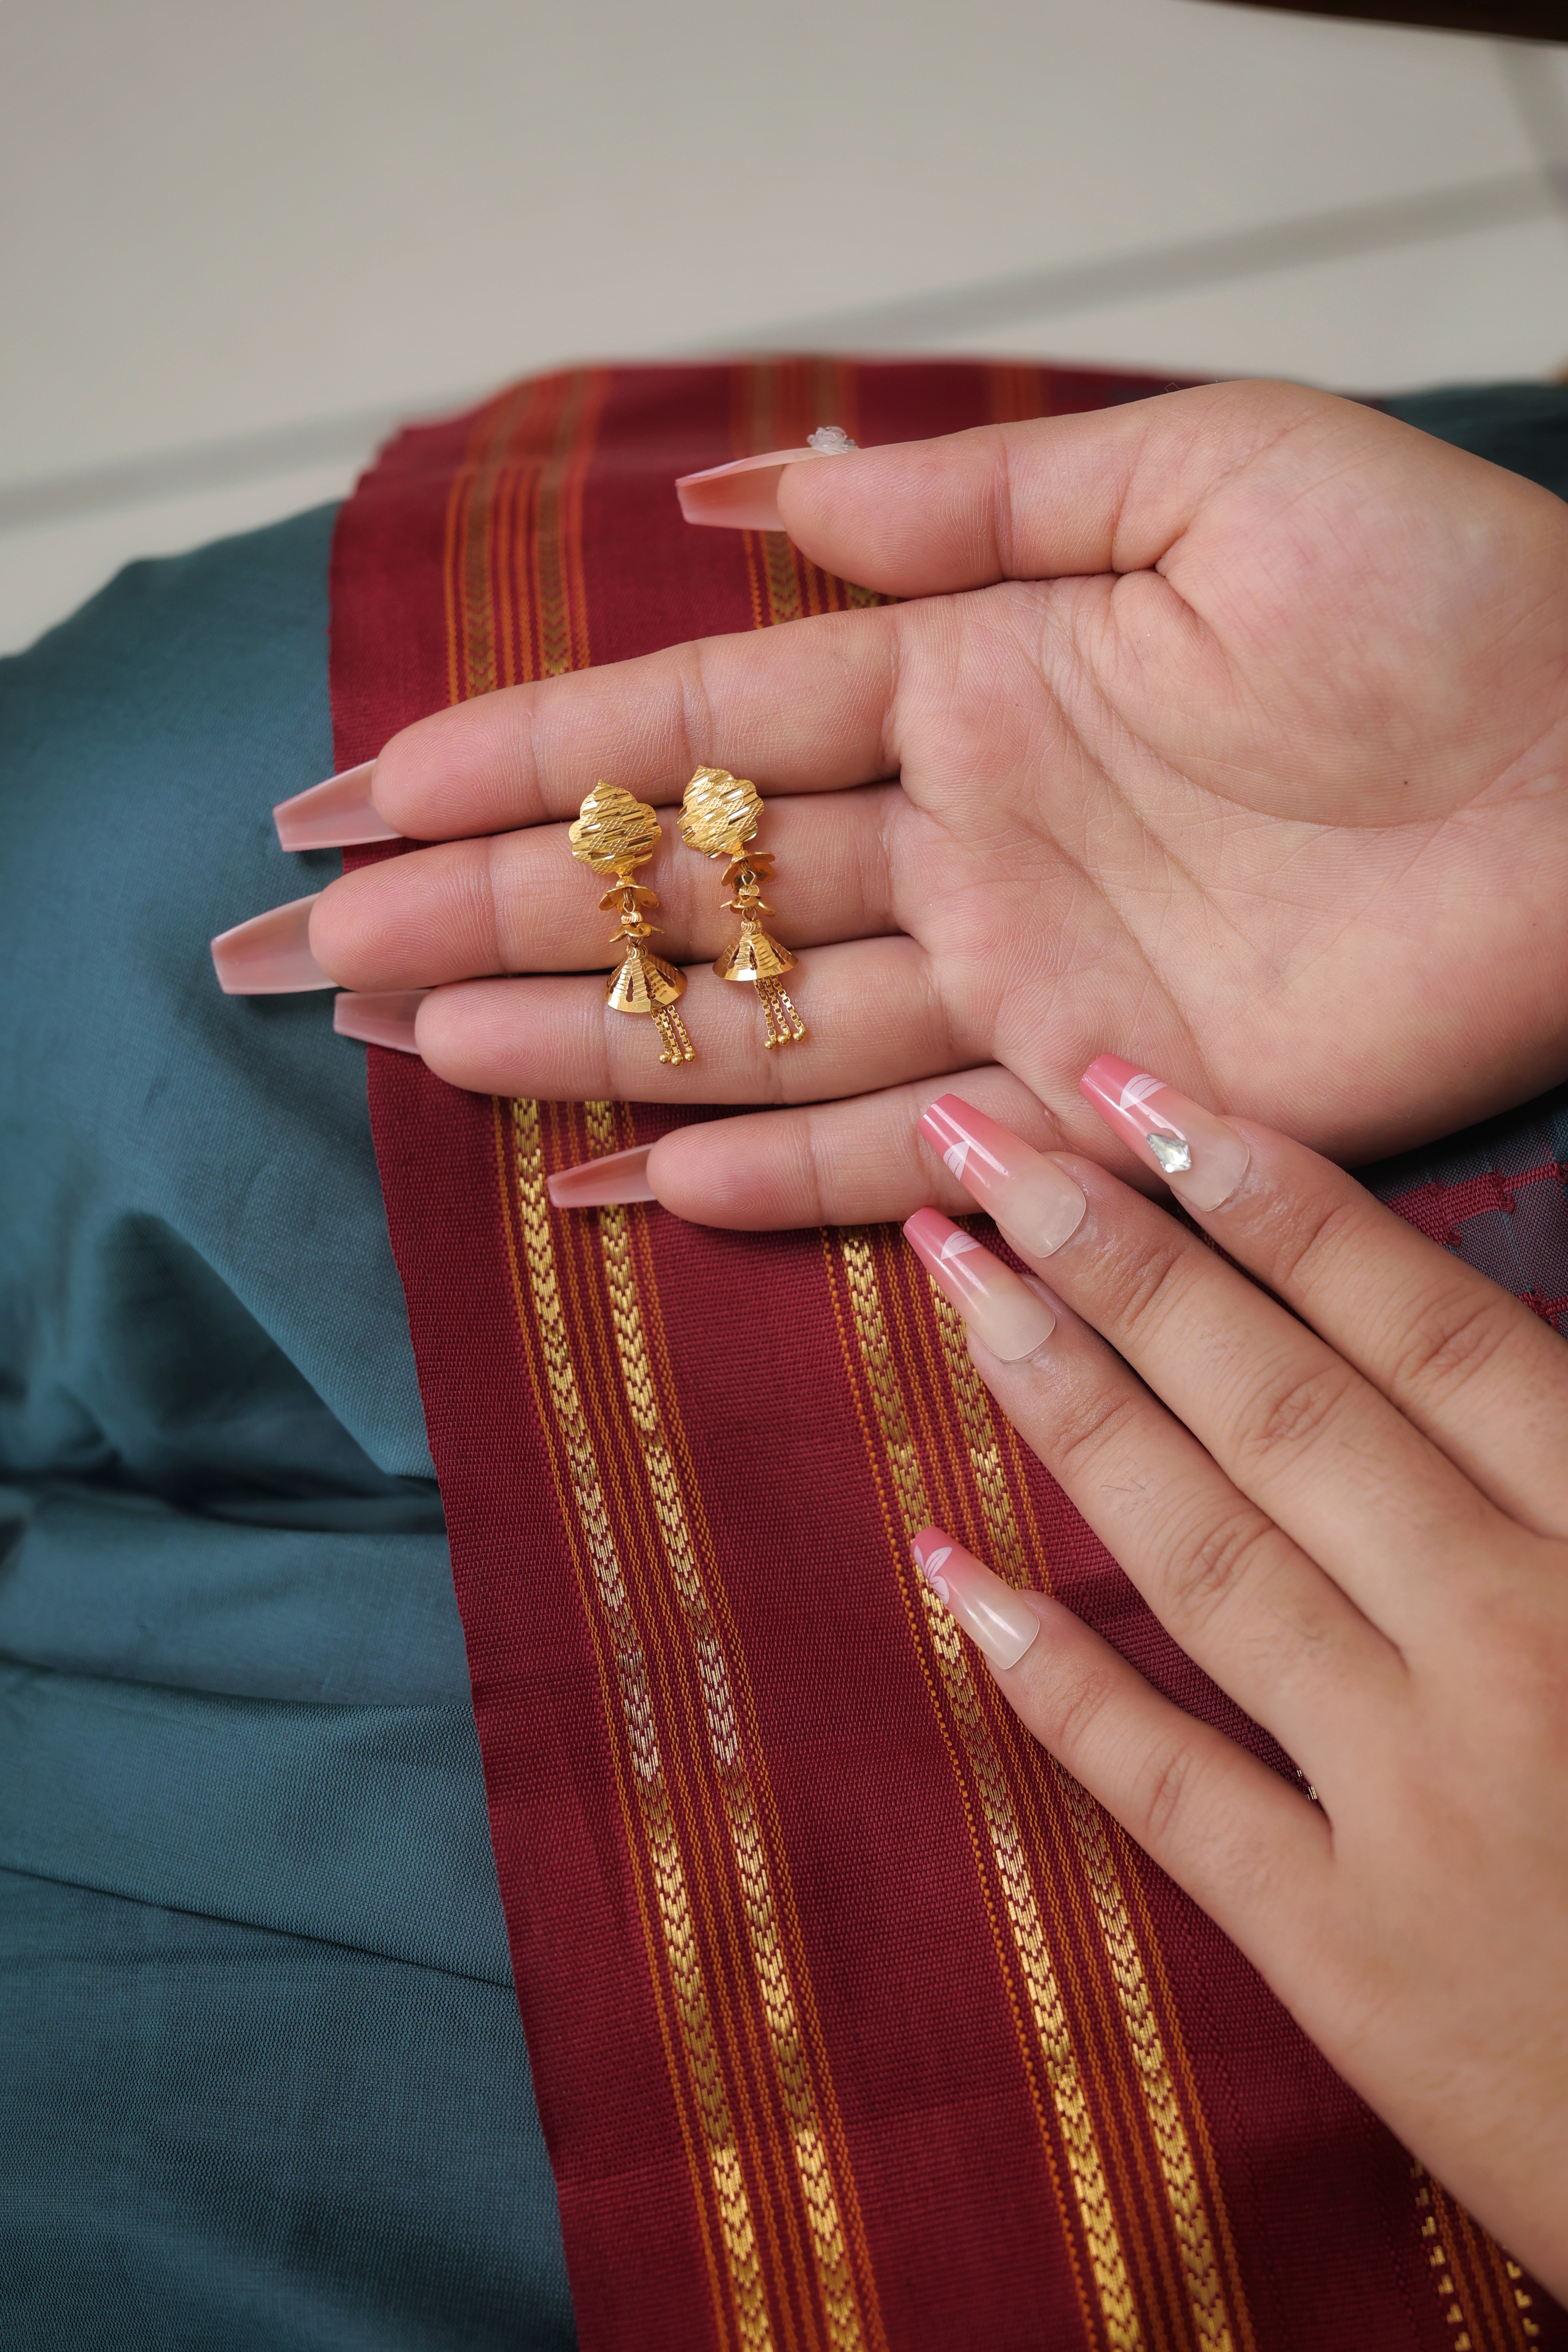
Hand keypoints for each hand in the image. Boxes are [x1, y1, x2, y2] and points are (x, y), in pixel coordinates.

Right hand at [304, 379, 1567, 1226]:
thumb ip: (974, 504)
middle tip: (326, 944)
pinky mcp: (1096, 1103)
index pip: (702, 719)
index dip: (534, 751)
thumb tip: (750, 502)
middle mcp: (965, 837)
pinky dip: (769, 1176)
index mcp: (973, 676)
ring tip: (420, 1045)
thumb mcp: (1204, 477)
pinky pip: (896, 1149)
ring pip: (752, 1021)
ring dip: (589, 1041)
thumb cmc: (1449, 599)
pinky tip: (630, 1183)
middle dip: (501, 908)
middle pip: (688, 883)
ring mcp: (1018, 979)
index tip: (376, 785)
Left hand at [901, 1057, 1567, 2295]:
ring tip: (950, 1285)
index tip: (1130, 1095)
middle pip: (1283, 1412)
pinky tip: (943, 1569)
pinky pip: (1166, 1787)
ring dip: (1063, 1406)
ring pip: (1204, 1559)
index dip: (1268, 1198)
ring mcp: (1412, 1802)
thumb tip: (1487, 1332)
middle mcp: (1511, 1648)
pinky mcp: (1344, 1952)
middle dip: (1119, 1260)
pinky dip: (1046, 1678)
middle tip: (972, 1147)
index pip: (1421, 1330)